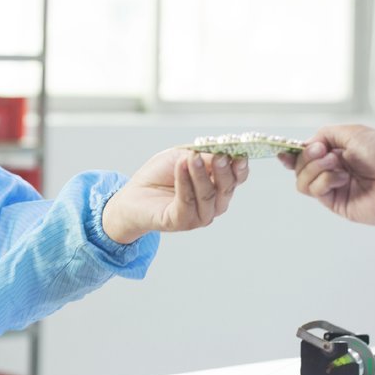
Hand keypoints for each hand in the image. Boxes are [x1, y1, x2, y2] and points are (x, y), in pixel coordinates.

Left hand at [101, 148, 249, 243]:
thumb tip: (221, 154)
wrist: (134, 194)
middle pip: (226, 188)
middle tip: (219, 155)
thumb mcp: (182, 157)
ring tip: (192, 158)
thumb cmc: (160, 175)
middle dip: (224, 170)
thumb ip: (203, 156)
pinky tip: (181, 166)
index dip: (240, 166)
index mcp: (218, 186)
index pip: (237, 178)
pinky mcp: (181, 222)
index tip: (239, 152)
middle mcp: (213, 204)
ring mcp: (199, 216)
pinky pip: (187, 202)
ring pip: (208, 196)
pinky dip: (184, 182)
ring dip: (201, 175)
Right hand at [277, 125, 374, 226]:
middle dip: (306, 157)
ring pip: (302, 181)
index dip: (292, 152)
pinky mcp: (337, 204)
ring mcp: (335, 188)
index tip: (284, 150)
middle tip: (323, 152)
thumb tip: (306, 145)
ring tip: (336, 165)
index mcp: (338, 152)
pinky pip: (315, 192)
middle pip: (299, 167)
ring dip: (314, 169)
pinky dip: (324, 181)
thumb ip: (324, 135)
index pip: (306, 154)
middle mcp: (334, 170)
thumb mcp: (352, 132)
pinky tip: (342, 177)